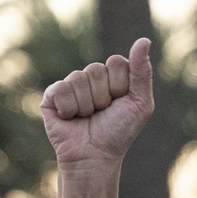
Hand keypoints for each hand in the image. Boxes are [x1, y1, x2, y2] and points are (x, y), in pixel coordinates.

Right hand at [41, 38, 154, 168]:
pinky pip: (61, 88)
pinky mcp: (52, 96)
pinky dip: (69, 108)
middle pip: (95, 69)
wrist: (95, 157)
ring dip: (86, 105)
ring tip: (87, 118)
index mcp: (112, 76)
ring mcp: (71, 85)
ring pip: (78, 79)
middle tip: (102, 114)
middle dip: (102, 97)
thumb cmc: (119, 132)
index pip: (116, 62)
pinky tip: (70, 118)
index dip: (119, 86)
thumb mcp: (139, 103)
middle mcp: (91, 77)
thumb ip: (142, 72)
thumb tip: (144, 40)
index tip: (119, 104)